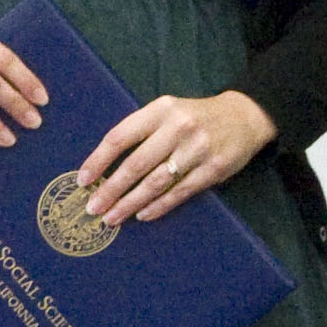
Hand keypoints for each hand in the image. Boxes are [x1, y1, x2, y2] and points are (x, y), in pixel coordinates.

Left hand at [76, 90, 276, 224]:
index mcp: (160, 110)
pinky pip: (179, 192)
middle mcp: (178, 127)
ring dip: (130, 202)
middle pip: (136, 164)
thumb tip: (105, 166)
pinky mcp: (213, 169)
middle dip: (110, 189)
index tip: (82, 179)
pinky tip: (142, 215)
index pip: (120, 136)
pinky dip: (158, 206)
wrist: (244, 117)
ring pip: (156, 182)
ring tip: (112, 217)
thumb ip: (141, 131)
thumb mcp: (167, 111)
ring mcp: (197, 149)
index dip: (99, 160)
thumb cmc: (195, 117)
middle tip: (93, 207)